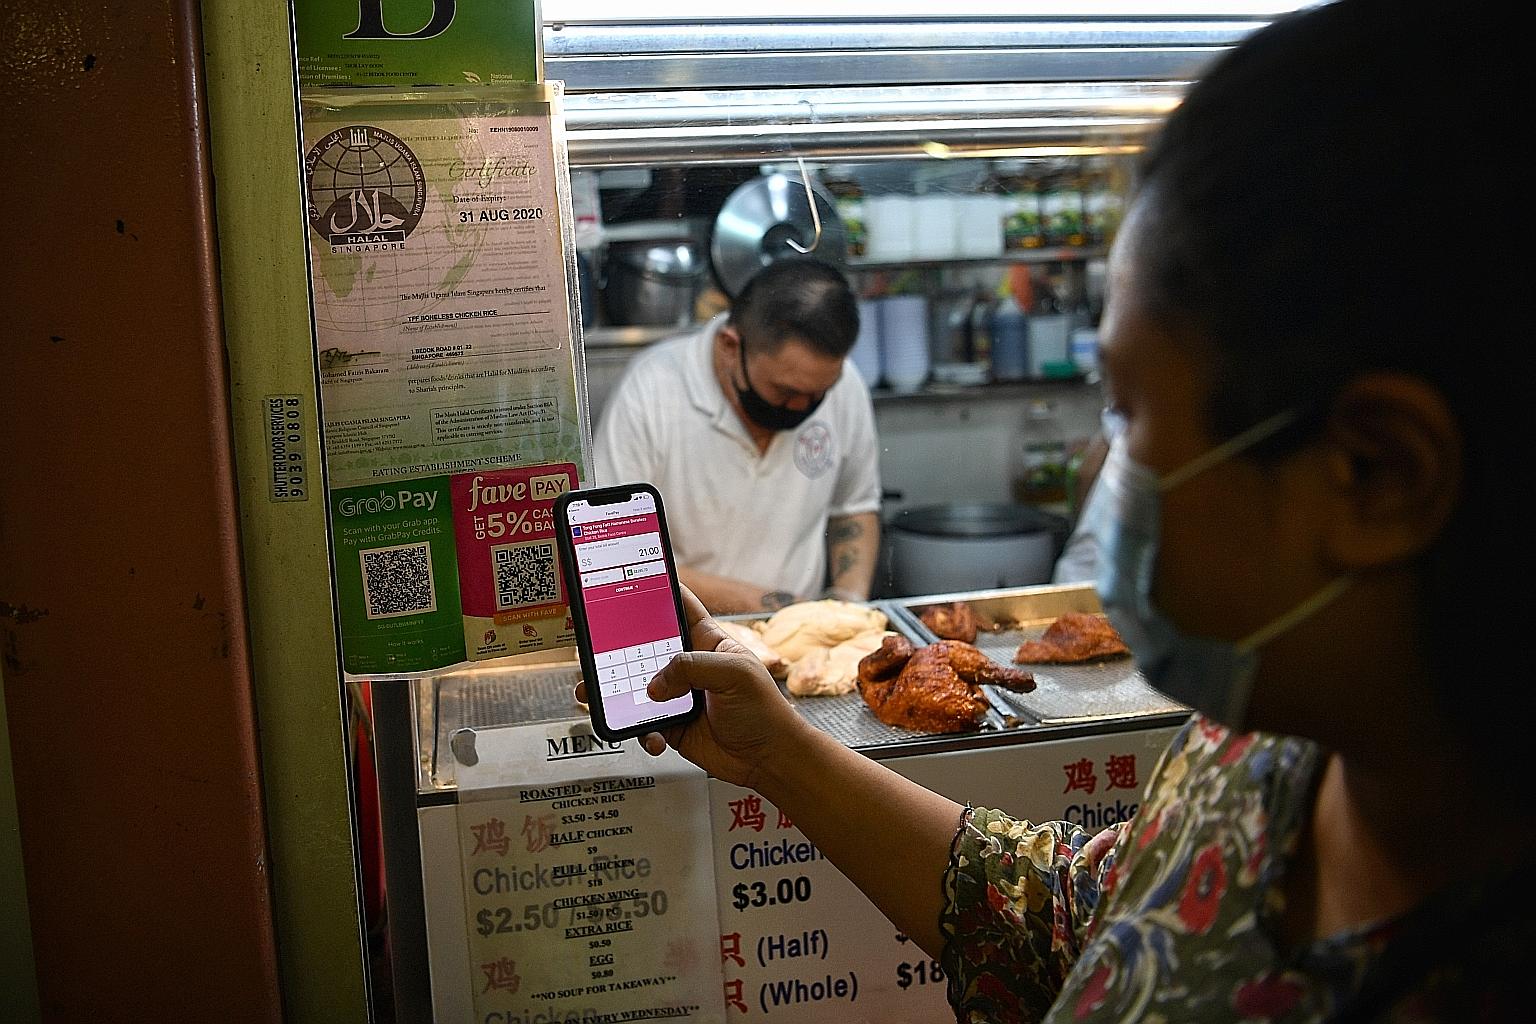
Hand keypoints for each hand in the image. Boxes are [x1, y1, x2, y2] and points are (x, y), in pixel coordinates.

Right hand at [643, 587, 808, 787]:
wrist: (768, 759)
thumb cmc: (766, 711)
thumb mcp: (736, 674)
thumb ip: (694, 667)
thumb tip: (657, 682)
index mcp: (708, 642)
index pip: (680, 608)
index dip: (659, 594)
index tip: (633, 587)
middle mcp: (690, 667)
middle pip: (649, 648)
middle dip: (628, 649)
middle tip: (610, 653)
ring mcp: (679, 696)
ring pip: (640, 687)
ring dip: (628, 695)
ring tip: (625, 700)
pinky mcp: (672, 725)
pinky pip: (645, 724)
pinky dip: (644, 731)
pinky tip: (656, 736)